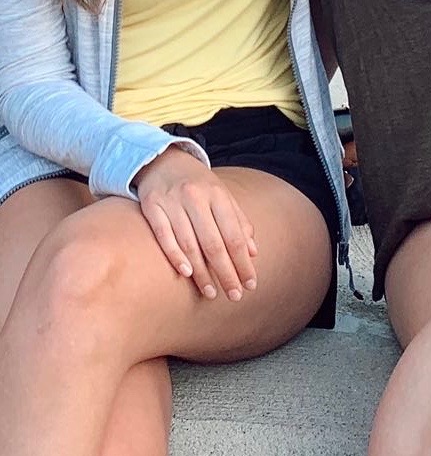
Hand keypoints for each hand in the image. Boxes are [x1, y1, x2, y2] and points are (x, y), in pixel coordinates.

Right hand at [135, 145, 258, 300]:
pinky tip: (185, 273)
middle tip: (234, 295)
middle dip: (226, 272)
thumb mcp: (221, 195)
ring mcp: (172, 201)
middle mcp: (196, 197)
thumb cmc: (197, 183)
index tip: (250, 284)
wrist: (162, 159)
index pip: (234, 234)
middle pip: (214, 242)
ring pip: (190, 243)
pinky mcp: (151, 206)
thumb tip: (253, 252)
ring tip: (210, 292)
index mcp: (218, 194)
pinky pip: (164, 235)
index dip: (243, 262)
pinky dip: (175, 255)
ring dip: (201, 272)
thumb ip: (238, 221)